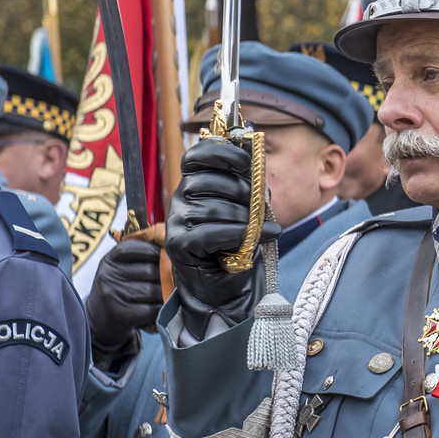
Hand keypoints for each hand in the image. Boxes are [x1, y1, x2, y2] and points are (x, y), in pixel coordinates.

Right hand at [86, 238, 162, 370]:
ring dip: (165, 294)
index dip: (155, 250)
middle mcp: (107, 275)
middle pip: (150, 270)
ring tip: (167, 295)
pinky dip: (160, 308)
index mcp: (109, 261)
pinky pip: (151, 309)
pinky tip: (159, 308)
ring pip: (153, 290)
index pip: (135, 247)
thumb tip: (171, 249)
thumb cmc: (119, 291)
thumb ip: (140, 258)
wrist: (100, 322)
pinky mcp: (120, 314)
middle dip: (167, 276)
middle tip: (175, 280)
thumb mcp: (121, 270)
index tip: (168, 256)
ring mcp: (112, 295)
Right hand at [165, 138, 280, 334]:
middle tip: (259, 207)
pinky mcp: (177, 244)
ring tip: (263, 228)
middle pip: (207, 181)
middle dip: (241, 192)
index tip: (244, 162)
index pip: (196, 156)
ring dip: (245, 218)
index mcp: (194, 184)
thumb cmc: (238, 242)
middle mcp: (179, 199)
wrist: (227, 285)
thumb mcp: (247, 208)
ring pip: (212, 209)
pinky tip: (260, 238)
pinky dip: (240, 234)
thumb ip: (250, 186)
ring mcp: (175, 222)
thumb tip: (257, 161)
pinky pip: (210, 232)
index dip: (219, 152)